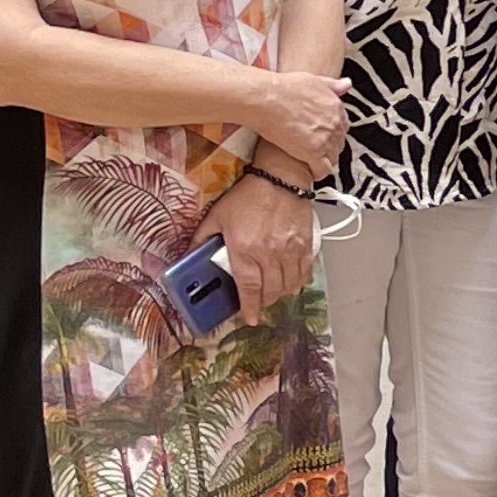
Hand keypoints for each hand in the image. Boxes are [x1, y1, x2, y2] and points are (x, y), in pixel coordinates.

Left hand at [210, 173, 317, 319]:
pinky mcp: (306, 244)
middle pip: (270, 290)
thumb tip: (189, 256)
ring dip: (280, 294)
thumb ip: (202, 238)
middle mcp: (269, 254)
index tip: (249, 318)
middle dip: (263, 302)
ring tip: (273, 292)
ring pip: (289, 285)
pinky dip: (298, 281)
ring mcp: (291, 250)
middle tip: (257, 303)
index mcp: (244, 249)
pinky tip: (291, 281)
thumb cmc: (247, 196)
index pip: (248, 287)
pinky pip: (304, 272)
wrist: (281, 177)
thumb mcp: (216, 216)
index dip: (249, 307)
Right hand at [240, 70, 346, 172]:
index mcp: (336, 106)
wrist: (266, 99)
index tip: (322, 136)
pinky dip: (318, 173)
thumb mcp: (313, 80)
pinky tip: (310, 172)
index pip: (343, 126)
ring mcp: (325, 138)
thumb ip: (331, 85)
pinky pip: (323, 169)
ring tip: (311, 162)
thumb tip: (347, 84)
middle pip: (339, 142)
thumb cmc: (283, 88)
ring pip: (333, 157)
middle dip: (328, 147)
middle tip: (314, 150)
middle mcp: (335, 123)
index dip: (332, 133)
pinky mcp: (313, 152)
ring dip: (324, 160)